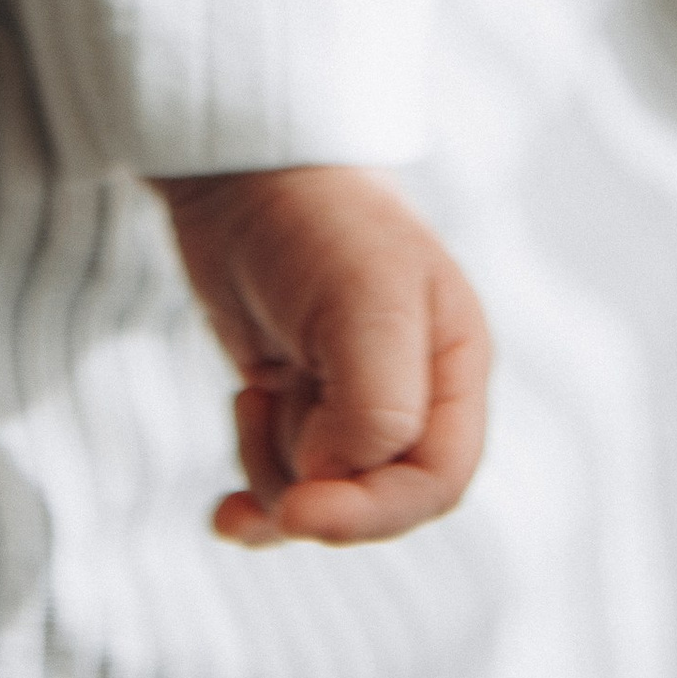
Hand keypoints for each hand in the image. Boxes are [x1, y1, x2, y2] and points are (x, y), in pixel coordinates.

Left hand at [156, 165, 490, 547]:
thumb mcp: (365, 304)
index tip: (300, 510)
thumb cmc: (319, 221)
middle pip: (378, 496)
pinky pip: (285, 486)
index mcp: (453, 364)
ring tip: (250, 398)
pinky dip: (254, 505)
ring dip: (274, 474)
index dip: (374, 512)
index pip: (439, 480)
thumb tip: (336, 480)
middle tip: (262, 439)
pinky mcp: (294, 399)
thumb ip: (377, 406)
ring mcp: (349, 398)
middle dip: (318, 493)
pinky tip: (223, 512)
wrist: (240, 166)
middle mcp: (411, 389)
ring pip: (322, 494)